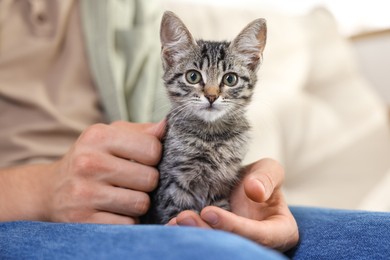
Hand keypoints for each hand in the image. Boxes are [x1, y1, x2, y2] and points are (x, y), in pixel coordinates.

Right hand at [45, 120, 165, 223]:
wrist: (50, 190)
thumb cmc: (90, 158)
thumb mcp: (109, 136)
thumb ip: (140, 132)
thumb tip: (166, 126)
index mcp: (98, 136)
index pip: (152, 149)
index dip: (154, 157)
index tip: (144, 160)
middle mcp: (89, 162)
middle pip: (149, 178)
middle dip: (147, 182)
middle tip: (133, 181)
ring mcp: (84, 193)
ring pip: (140, 203)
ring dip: (138, 202)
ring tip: (124, 195)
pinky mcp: (83, 219)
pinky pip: (127, 223)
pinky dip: (126, 219)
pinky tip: (114, 210)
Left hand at [167, 158, 298, 251]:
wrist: (243, 187)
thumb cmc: (260, 180)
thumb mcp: (269, 170)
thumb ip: (268, 177)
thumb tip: (254, 191)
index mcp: (280, 232)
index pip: (259, 236)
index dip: (233, 227)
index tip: (208, 212)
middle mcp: (260, 245)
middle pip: (234, 247)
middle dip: (207, 235)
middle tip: (183, 218)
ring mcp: (240, 246)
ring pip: (218, 249)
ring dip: (195, 237)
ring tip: (176, 221)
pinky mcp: (222, 244)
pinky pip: (207, 245)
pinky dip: (189, 237)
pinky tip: (172, 226)